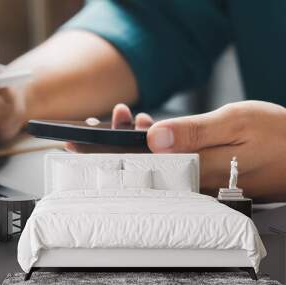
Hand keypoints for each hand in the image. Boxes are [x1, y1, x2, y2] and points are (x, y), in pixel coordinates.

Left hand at [68, 101, 285, 201]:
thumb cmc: (277, 137)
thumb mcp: (235, 122)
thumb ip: (192, 130)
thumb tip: (153, 136)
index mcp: (193, 167)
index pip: (136, 163)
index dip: (104, 152)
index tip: (80, 142)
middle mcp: (190, 176)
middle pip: (138, 164)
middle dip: (111, 144)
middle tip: (95, 127)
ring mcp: (195, 176)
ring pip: (152, 161)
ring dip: (132, 139)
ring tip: (124, 119)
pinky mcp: (201, 171)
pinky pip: (168, 159)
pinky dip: (153, 143)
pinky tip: (150, 129)